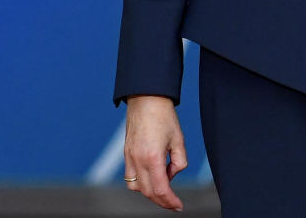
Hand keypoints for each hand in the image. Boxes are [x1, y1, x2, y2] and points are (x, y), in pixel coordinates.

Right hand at [124, 94, 187, 211]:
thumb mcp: (179, 139)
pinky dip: (141, 183)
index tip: (178, 206)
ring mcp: (129, 157)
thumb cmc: (164, 116)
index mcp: (153, 157)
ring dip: (150, 193)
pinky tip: (153, 177)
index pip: (161, 189)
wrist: (146, 100)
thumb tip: (172, 174)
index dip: (170, 201)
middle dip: (162, 201)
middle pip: (148, 192)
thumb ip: (179, 161)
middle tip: (174, 203)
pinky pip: (130, 177)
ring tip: (165, 188)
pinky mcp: (126, 154)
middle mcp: (138, 160)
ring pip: (137, 187)